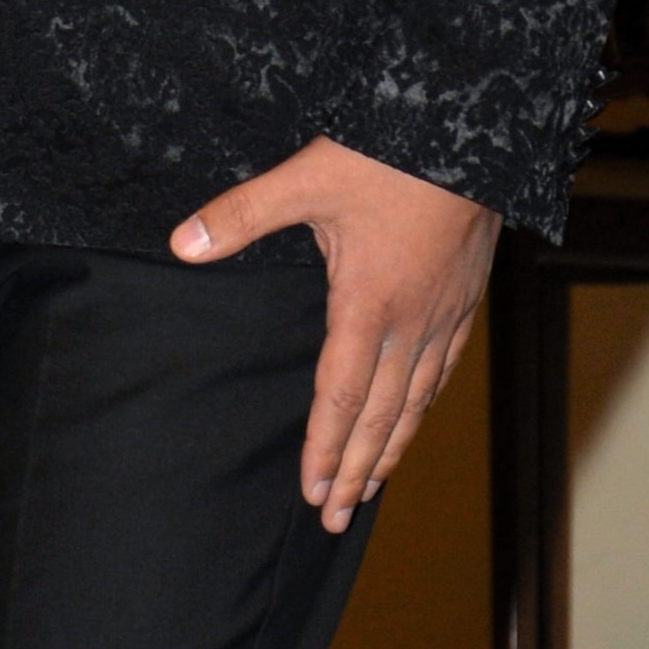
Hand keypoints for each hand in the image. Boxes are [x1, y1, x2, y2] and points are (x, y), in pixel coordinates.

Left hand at [170, 135, 498, 532]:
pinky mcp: (465, 297)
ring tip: (371, 486)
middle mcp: (410, 322)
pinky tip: (416, 415)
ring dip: (391, 447)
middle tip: (336, 518)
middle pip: (381, 415)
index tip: (312, 493)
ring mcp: (444, 313)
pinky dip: (424, 404)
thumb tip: (181, 244)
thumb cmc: (385, 156)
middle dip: (356, 471)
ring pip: (417, 399)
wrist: (467, 130)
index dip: (324, 448)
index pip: (340, 396)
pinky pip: (444, 368)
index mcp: (367, 304)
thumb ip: (240, 215)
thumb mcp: (304, 179)